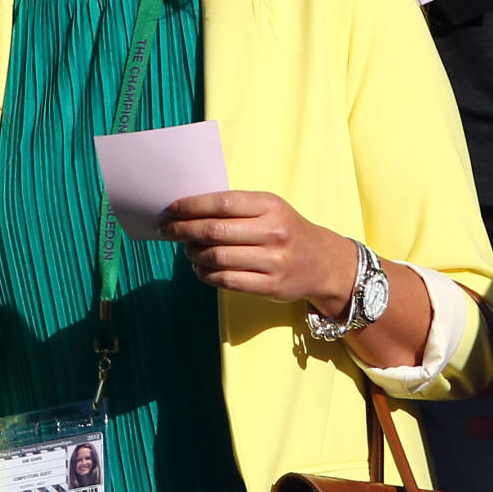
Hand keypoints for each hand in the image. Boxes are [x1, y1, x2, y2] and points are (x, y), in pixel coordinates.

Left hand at [160, 191, 353, 303]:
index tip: (171, 209)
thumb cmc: (287, 230)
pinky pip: (226, 280)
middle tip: (168, 230)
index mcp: (271, 207)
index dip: (191, 206)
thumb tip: (189, 211)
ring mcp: (273, 262)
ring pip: (217, 257)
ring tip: (187, 249)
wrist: (324, 263)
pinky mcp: (270, 287)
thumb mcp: (270, 209)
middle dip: (184, 230)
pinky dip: (205, 273)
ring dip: (193, 253)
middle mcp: (273, 233)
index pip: (221, 204)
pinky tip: (200, 267)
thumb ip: (236, 207)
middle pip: (215, 231)